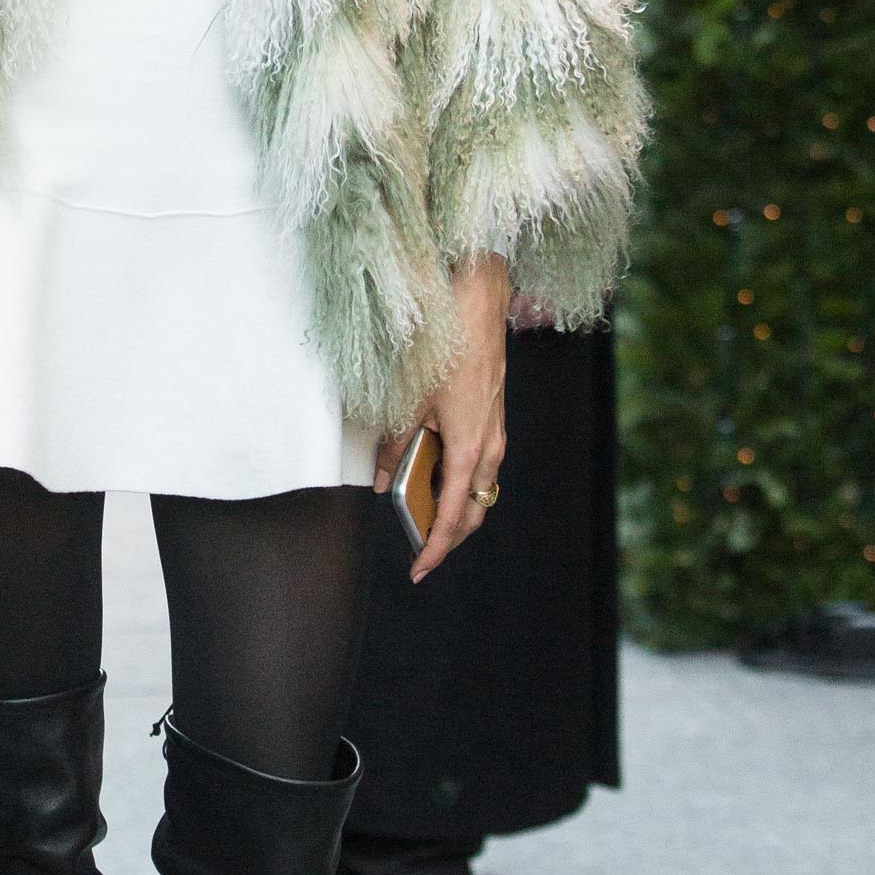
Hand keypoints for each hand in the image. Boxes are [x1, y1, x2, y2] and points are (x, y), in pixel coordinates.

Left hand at [373, 253, 508, 584]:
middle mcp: (490, 448)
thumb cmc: (443, 347)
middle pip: (472, 511)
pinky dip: (457, 479)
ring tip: (418, 511)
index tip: (418, 570)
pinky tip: (430, 471)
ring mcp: (496, 434)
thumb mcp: (407, 400)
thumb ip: (393, 444)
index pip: (453, 517)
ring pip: (477, 489)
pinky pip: (479, 465)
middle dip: (447, 536)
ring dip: (452, 505)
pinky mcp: (493, 419)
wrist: (477, 304)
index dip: (435, 548)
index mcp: (469, 450)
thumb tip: (378, 478)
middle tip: (419, 549)